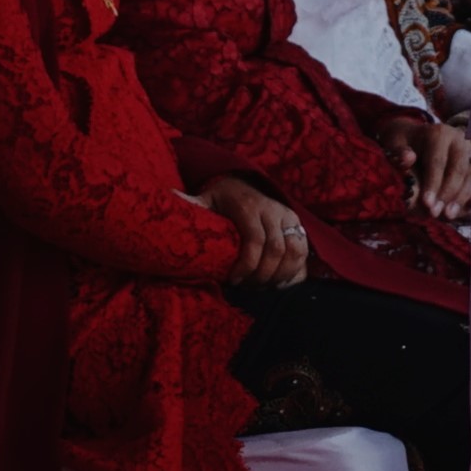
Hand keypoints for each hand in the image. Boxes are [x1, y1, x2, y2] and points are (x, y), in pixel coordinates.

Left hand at [194, 177, 312, 287]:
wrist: (243, 183)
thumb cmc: (220, 199)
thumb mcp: (204, 199)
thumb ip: (190, 204)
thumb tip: (167, 197)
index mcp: (248, 206)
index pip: (255, 240)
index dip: (247, 264)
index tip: (234, 280)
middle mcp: (272, 209)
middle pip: (276, 249)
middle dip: (263, 274)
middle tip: (248, 287)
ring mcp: (288, 216)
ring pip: (294, 251)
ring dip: (281, 273)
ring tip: (263, 286)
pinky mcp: (297, 223)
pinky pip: (303, 250)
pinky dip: (294, 268)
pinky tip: (279, 281)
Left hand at [383, 119, 470, 221]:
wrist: (414, 136)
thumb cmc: (402, 142)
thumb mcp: (394, 143)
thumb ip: (398, 152)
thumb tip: (409, 158)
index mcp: (440, 134)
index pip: (438, 161)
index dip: (433, 183)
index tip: (426, 203)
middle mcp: (459, 141)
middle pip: (458, 170)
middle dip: (447, 194)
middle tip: (434, 213)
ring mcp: (470, 152)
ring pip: (470, 178)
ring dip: (460, 199)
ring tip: (448, 216)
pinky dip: (468, 199)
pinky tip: (458, 212)